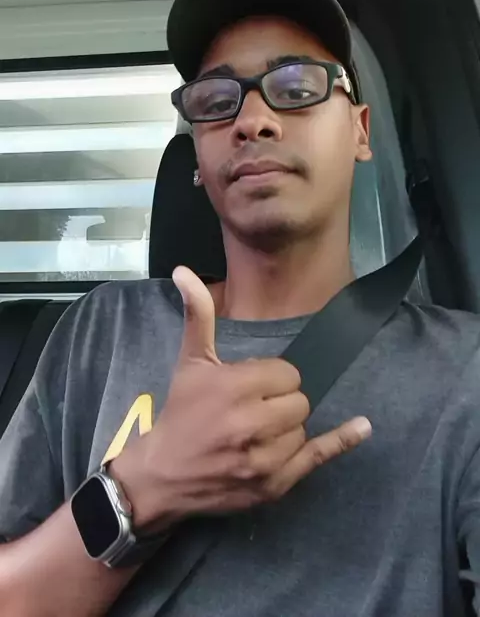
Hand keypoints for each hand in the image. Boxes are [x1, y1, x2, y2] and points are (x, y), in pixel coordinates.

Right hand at [111, 267, 371, 532]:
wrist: (162, 476)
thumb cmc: (180, 414)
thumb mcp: (189, 362)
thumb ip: (198, 315)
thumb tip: (184, 271)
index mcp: (233, 387)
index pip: (286, 373)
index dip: (270, 378)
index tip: (250, 387)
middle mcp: (250, 423)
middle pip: (299, 400)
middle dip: (280, 401)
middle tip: (254, 409)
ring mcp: (264, 459)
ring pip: (303, 427)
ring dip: (287, 427)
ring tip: (259, 432)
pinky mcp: (273, 486)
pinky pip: (317, 456)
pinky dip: (341, 441)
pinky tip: (362, 427)